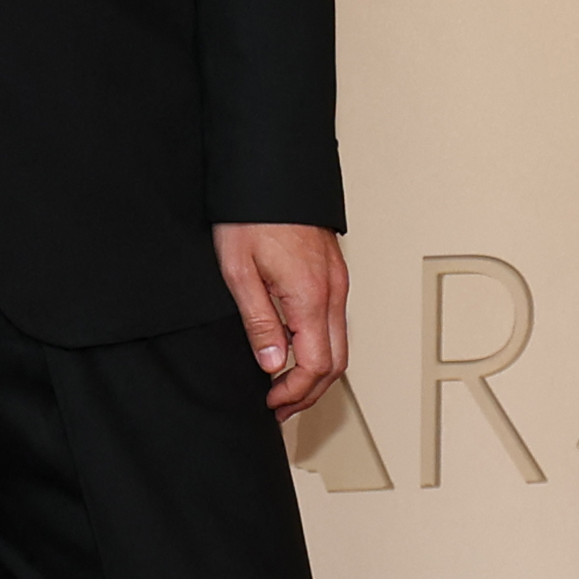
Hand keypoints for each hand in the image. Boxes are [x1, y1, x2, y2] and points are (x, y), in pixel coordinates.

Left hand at [212, 222, 349, 415]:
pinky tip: (294, 348)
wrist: (270, 172)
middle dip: (309, 393)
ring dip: (315, 372)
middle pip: (335, 362)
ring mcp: (337, 281)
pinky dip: (319, 347)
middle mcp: (333, 291)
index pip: (315, 366)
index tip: (270, 401)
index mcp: (310, 296)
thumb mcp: (239, 272)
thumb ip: (259, 322)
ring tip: (285, 385)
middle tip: (279, 406)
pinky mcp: (332, 272)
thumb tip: (271, 365)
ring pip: (339, 343)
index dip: (294, 393)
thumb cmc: (251, 215)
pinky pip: (335, 322)